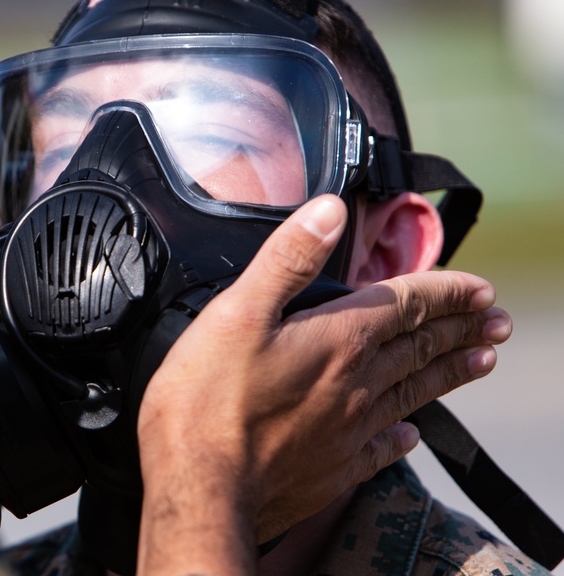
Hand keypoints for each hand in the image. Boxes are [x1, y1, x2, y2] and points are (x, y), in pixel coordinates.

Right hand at [136, 195, 509, 575]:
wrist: (202, 489)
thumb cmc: (206, 399)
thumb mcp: (237, 312)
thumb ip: (288, 259)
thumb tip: (329, 210)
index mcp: (338, 341)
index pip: (407, 304)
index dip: (446, 291)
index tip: (480, 287)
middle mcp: (356, 384)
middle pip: (420, 347)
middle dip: (462, 328)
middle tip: (497, 321)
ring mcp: (349, 431)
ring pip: (414, 392)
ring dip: (450, 372)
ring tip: (482, 361)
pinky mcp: (334, 469)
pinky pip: (383, 447)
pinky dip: (404, 434)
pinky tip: (412, 433)